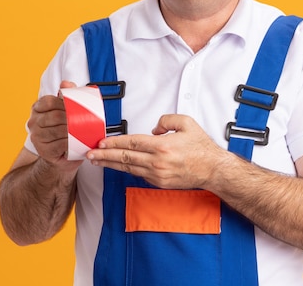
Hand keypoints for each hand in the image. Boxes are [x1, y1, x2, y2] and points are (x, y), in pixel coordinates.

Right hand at [27, 80, 82, 171]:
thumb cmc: (63, 128)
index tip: (76, 106)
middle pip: (54, 116)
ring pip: (56, 130)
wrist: (60, 153)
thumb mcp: (65, 110)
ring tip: (82, 129)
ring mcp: (36, 136)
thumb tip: (66, 83)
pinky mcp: (43, 150)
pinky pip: (58, 144)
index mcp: (38, 108)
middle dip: (71, 117)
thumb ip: (67, 94)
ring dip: (71, 130)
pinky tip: (76, 141)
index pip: (49, 101)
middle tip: (83, 118)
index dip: (64, 103)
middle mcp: (33, 122)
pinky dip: (69, 142)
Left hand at [86, 114, 226, 188]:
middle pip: (125, 158)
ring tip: (97, 161)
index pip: (132, 143)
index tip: (101, 142)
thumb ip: (167, 119)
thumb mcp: (187, 123)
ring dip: (111, 165)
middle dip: (104, 155)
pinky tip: (117, 166)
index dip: (114, 143)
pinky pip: (139, 174)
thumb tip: (153, 129)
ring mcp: (157, 175)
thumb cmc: (201, 148)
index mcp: (162, 146)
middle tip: (90, 154)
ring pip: (128, 168)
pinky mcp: (159, 183)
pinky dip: (127, 169)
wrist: (213, 170)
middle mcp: (157, 162)